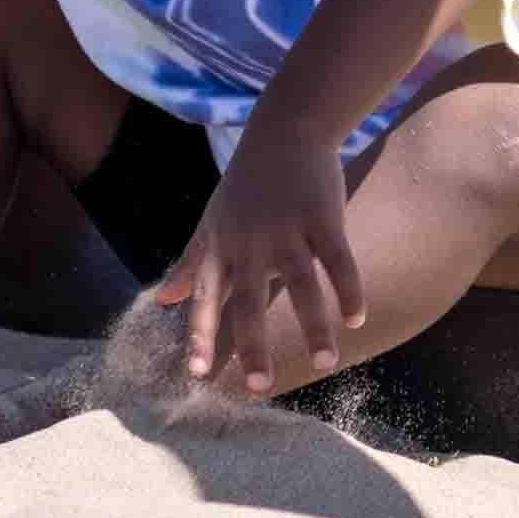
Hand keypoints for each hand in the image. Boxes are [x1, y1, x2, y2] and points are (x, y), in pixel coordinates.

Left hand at [143, 126, 364, 391]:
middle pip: (249, 301)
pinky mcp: (323, 215)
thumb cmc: (246, 184)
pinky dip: (349, 290)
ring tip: (325, 364)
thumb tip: (162, 300)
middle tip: (259, 387)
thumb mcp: (211, 221)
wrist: (285, 129)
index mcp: (221, 247)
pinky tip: (356, 319)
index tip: (196, 374)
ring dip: (314, 327)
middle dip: (252, 347)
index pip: (204, 298)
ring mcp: (287, 228)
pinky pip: (338, 260)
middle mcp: (250, 242)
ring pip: (301, 285)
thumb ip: (189, 262)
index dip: (199, 335)